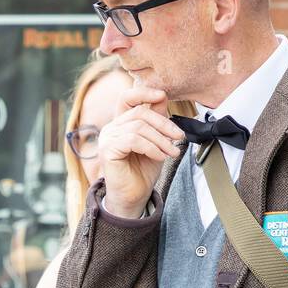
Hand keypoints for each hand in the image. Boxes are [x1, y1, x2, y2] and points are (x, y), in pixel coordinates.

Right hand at [98, 81, 185, 218]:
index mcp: (121, 122)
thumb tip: (163, 96)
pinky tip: (159, 157)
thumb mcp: (156, 140)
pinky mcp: (107, 150)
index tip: (162, 95)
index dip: (144, 92)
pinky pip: (134, 140)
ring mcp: (107, 138)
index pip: (127, 97)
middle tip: (179, 137)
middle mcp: (111, 128)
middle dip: (164, 124)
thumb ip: (157, 119)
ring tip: (172, 152)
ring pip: (139, 127)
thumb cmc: (143, 170)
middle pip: (140, 113)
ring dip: (161, 139)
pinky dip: (152, 147)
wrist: (134, 196)